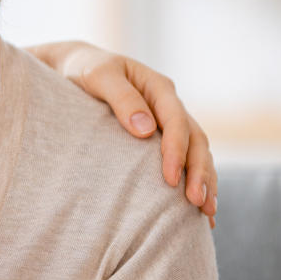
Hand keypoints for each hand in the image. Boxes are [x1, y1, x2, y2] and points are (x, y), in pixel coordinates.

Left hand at [27, 41, 216, 224]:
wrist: (73, 67)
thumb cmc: (84, 69)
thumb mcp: (98, 75)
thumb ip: (121, 97)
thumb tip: (146, 130)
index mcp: (158, 88)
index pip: (177, 122)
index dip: (177, 151)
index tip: (171, 179)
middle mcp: (169, 105)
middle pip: (196, 140)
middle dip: (200, 172)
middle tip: (198, 203)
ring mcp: (167, 122)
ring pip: (197, 152)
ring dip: (205, 181)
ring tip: (206, 212)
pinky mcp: (160, 137)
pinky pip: (184, 159)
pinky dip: (194, 181)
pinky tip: (198, 208)